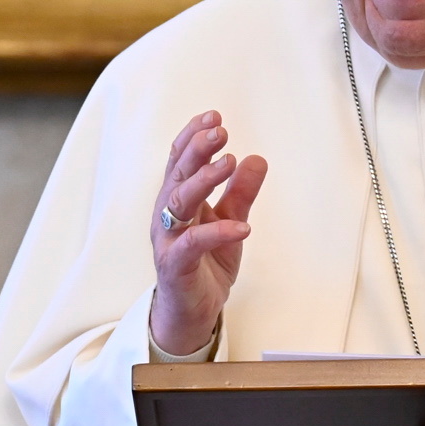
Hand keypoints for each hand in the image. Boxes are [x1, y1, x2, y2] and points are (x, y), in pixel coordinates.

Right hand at [148, 111, 268, 355]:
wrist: (193, 309)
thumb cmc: (206, 262)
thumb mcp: (229, 220)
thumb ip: (240, 192)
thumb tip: (257, 158)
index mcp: (177, 199)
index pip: (179, 159)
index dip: (193, 136)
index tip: (214, 116)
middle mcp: (167, 214)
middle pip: (178, 173)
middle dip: (198, 148)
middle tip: (221, 130)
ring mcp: (168, 239)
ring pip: (179, 202)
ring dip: (203, 180)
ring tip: (229, 163)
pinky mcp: (175, 264)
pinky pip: (193, 244)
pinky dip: (217, 232)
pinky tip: (242, 226)